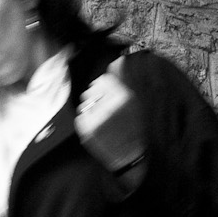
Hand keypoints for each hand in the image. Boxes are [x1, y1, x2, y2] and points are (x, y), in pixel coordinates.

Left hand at [76, 61, 146, 179]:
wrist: (131, 157)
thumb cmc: (135, 129)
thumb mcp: (136, 102)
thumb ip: (125, 79)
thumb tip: (118, 59)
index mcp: (123, 97)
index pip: (103, 79)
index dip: (106, 87)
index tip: (110, 97)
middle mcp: (108, 105)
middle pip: (92, 89)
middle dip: (97, 97)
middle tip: (107, 111)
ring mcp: (96, 118)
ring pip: (85, 102)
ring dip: (91, 108)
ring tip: (103, 121)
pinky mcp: (87, 130)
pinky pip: (81, 116)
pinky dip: (87, 121)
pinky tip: (99, 129)